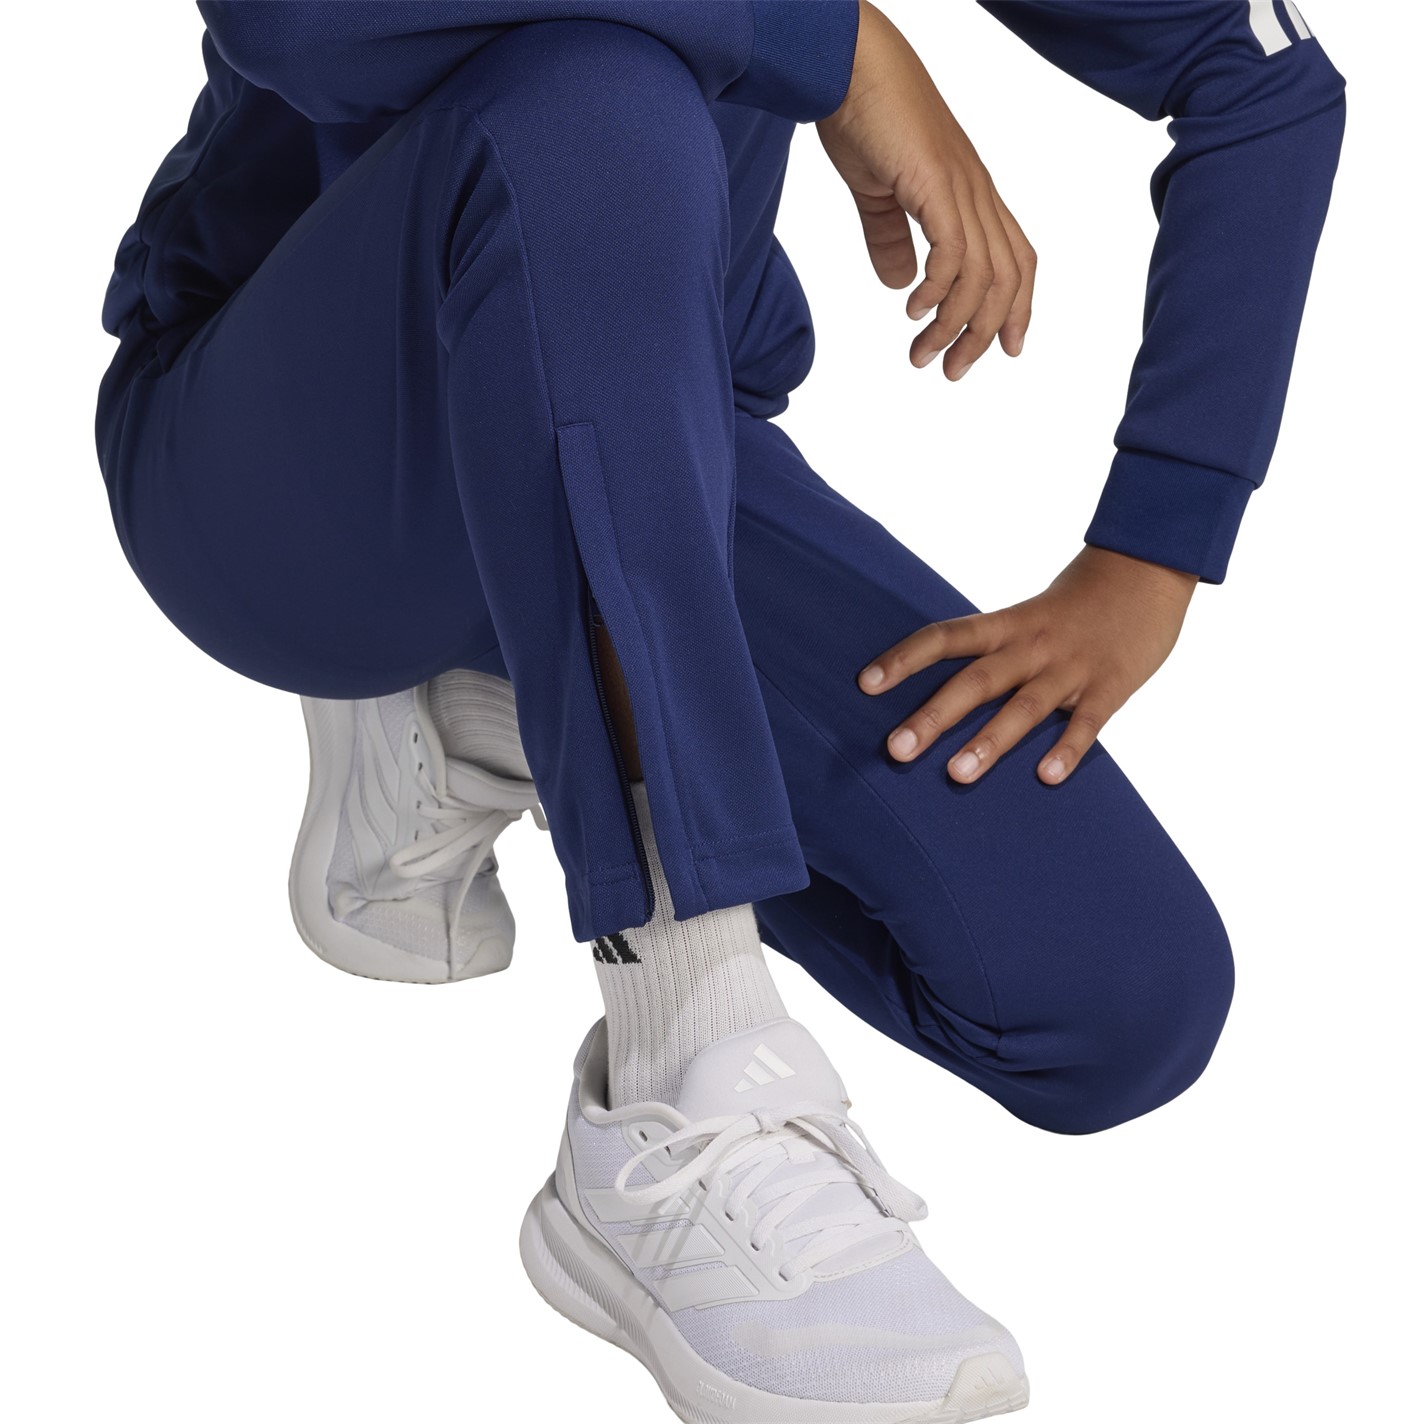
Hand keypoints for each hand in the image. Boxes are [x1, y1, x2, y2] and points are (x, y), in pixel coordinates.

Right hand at [817, 1, 1035, 379]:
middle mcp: (976, 192)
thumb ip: (891, 240)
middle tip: (950, 372)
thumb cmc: (862, 115)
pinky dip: (939, 291)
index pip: (1014, 259)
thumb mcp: (877, 191)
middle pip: (1006, 278)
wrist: (850, 63)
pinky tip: (915, 312)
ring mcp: (960, 188)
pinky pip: (954, 252)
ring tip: (922, 356)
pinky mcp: (936, 185)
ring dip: (954, 326)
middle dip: (983, 334)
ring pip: (982, 276)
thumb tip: (901, 287)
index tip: (1002, 351)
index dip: (1016, 308)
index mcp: (969, 193)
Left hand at [858, 547, 1198, 783]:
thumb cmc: (1075, 604)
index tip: (865, 683)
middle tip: (895, 750)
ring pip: (1025, 708)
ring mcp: (1070, 668)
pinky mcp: (1110, 687)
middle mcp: (1031, 646)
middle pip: (975, 681)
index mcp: (1007, 625)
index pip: (945, 638)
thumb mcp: (1025, 619)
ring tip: (957, 775)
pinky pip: (1087, 723)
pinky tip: (1046, 777)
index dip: (904, 659)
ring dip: (990, 742)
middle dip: (933, 717)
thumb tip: (938, 694)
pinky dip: (1068, 749)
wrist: (1149, 567)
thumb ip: (990, 654)